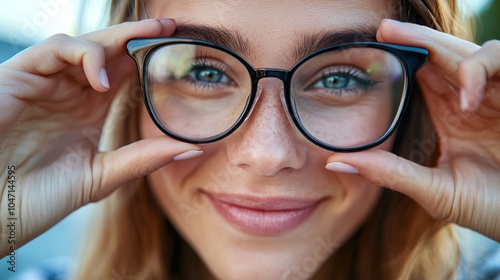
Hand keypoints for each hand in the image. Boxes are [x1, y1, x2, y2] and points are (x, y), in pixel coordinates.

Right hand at [0, 19, 201, 254]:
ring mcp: (44, 83)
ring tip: (144, 42)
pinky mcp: (19, 76)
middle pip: (106, 52)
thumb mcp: (99, 177)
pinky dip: (82, 56)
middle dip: (137, 36)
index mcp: (88, 111)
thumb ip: (142, 159)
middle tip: (170, 27)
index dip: (147, 59)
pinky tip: (101, 80)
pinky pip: (54, 49)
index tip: (178, 51)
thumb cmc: (36, 199)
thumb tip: (193, 149)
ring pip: (83, 44)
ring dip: (115, 39)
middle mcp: (68, 93)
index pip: (122, 73)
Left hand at [326, 19, 499, 240]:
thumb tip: (333, 163)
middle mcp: (471, 101)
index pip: (425, 76)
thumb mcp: (435, 191)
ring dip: (440, 48)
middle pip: (442, 57)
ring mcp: (496, 96)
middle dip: (415, 40)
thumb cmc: (491, 209)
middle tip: (383, 30)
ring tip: (412, 55)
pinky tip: (465, 100)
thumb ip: (389, 174)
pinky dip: (479, 72)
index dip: (403, 59)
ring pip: (468, 52)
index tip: (373, 49)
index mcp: (451, 117)